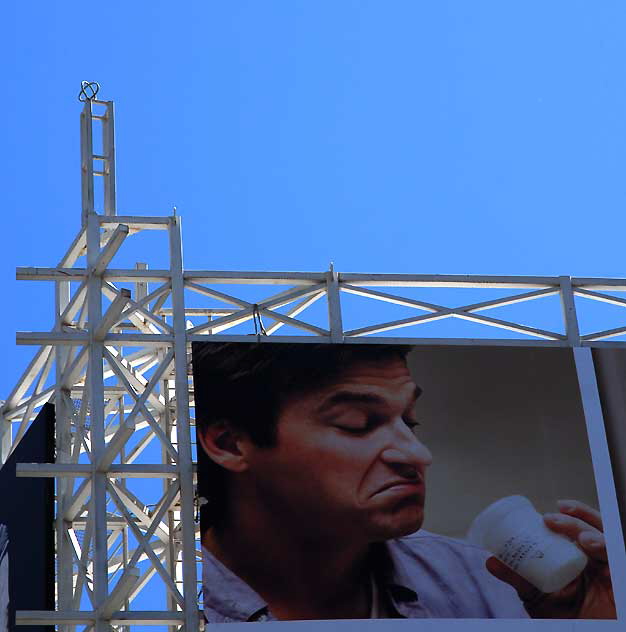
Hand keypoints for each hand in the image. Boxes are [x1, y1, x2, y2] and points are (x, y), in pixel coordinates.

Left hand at [486, 499, 614, 618]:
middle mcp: (598, 562)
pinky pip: (622, 569)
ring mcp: (611, 573)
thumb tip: (490, 562)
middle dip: (578, 520)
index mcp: (581, 557)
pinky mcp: (621, 588)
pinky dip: (614, 560)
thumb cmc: (562, 618)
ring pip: (611, 545)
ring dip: (598, 538)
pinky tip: (604, 567)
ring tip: (583, 539)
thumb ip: (518, 578)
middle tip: (553, 519)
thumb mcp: (536, 595)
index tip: (556, 508)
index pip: (582, 527)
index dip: (575, 514)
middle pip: (597, 530)